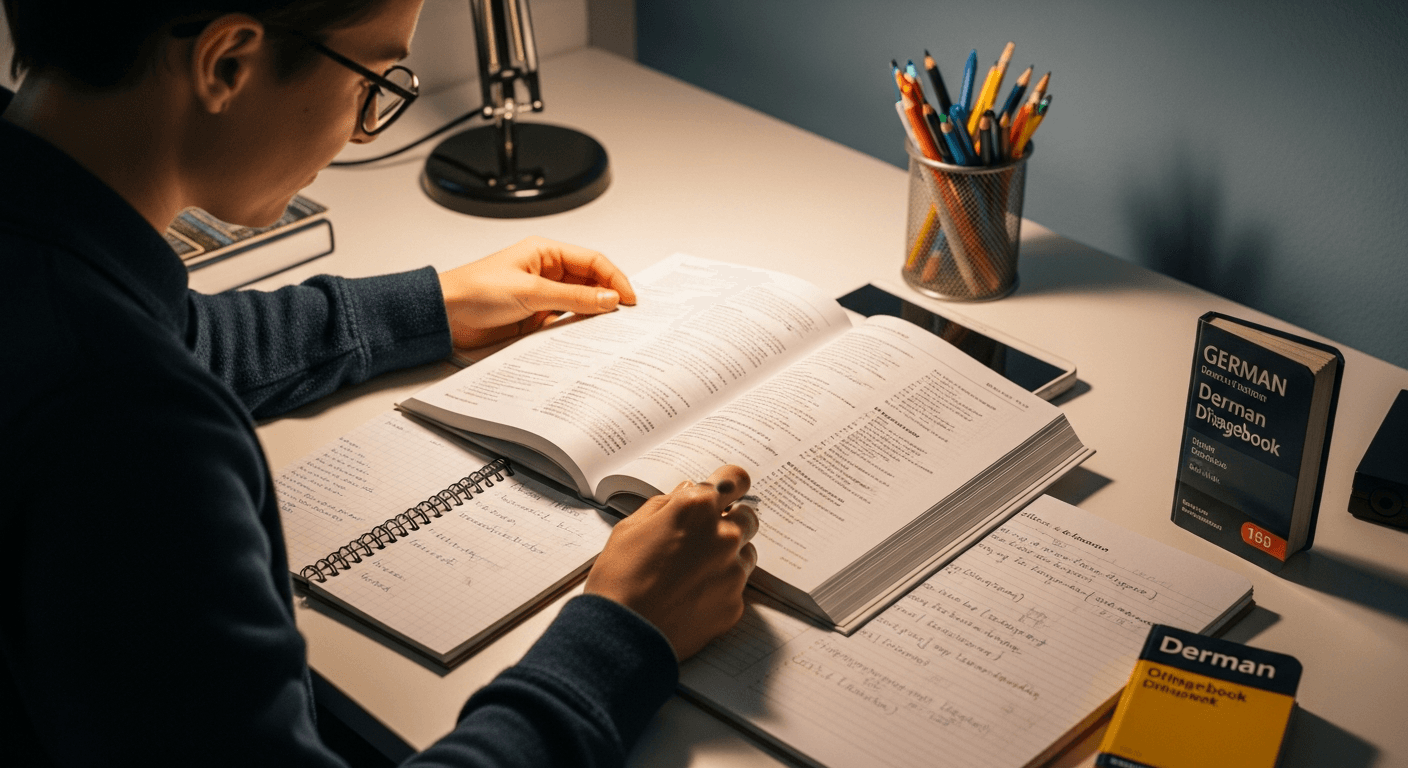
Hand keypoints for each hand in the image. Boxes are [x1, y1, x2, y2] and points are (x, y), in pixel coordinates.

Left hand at [437, 237, 636, 348]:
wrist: (446, 315)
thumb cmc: (476, 289)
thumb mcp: (531, 291)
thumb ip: (572, 297)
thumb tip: (608, 299)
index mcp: (545, 253)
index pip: (592, 261)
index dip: (614, 278)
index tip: (629, 299)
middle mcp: (546, 272)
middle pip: (590, 283)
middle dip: (608, 297)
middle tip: (626, 316)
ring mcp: (542, 296)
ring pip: (579, 305)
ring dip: (593, 316)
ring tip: (609, 330)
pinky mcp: (535, 318)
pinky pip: (564, 323)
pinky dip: (576, 331)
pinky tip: (585, 339)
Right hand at [584, 465, 758, 660]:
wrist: (621, 635)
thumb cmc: (619, 578)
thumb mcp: (630, 527)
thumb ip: (665, 504)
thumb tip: (687, 491)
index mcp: (697, 509)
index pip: (736, 478)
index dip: (729, 485)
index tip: (725, 492)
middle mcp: (723, 536)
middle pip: (747, 517)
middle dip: (729, 522)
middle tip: (701, 538)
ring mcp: (733, 572)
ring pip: (746, 552)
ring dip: (728, 555)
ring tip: (692, 572)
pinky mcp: (735, 604)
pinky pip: (737, 586)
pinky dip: (720, 588)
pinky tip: (692, 597)